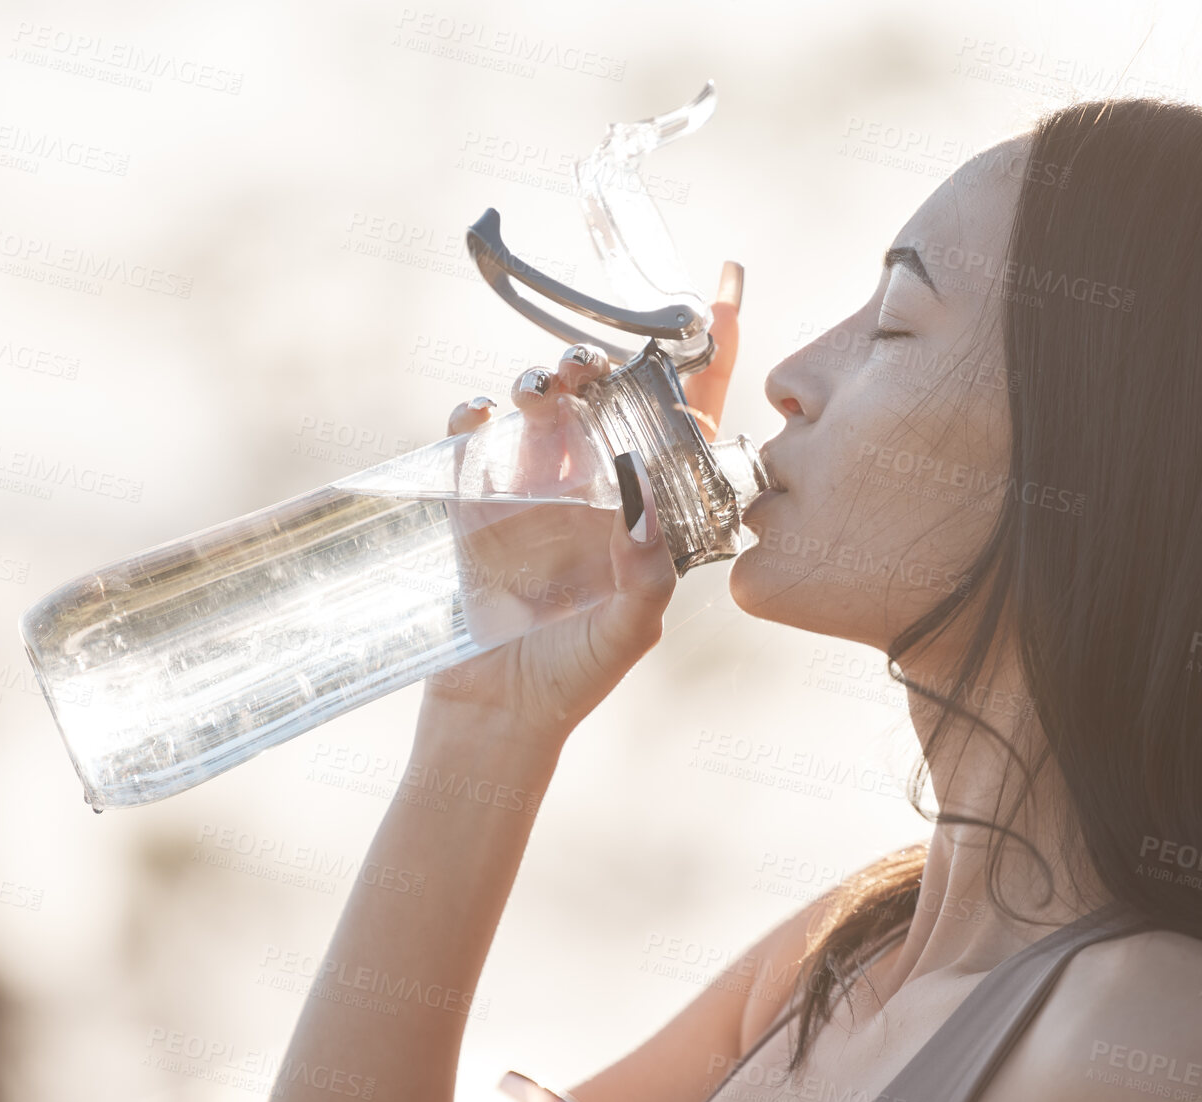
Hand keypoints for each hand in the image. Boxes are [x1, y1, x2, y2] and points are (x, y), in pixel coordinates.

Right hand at [423, 264, 741, 738]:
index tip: (727, 290)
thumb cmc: (577, 674)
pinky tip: (478, 419)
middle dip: (608, 358)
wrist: (497, 710)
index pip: (689, 417)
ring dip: (545, 378)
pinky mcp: (477, 496)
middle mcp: (598, 483)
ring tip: (545, 388)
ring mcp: (535, 484)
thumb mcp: (630, 631)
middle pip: (611, 393)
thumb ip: (647, 577)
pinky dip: (473, 416)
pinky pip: (474, 437)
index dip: (711, 356)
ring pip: (545, 400)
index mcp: (649, 505)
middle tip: (597, 363)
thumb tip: (648, 510)